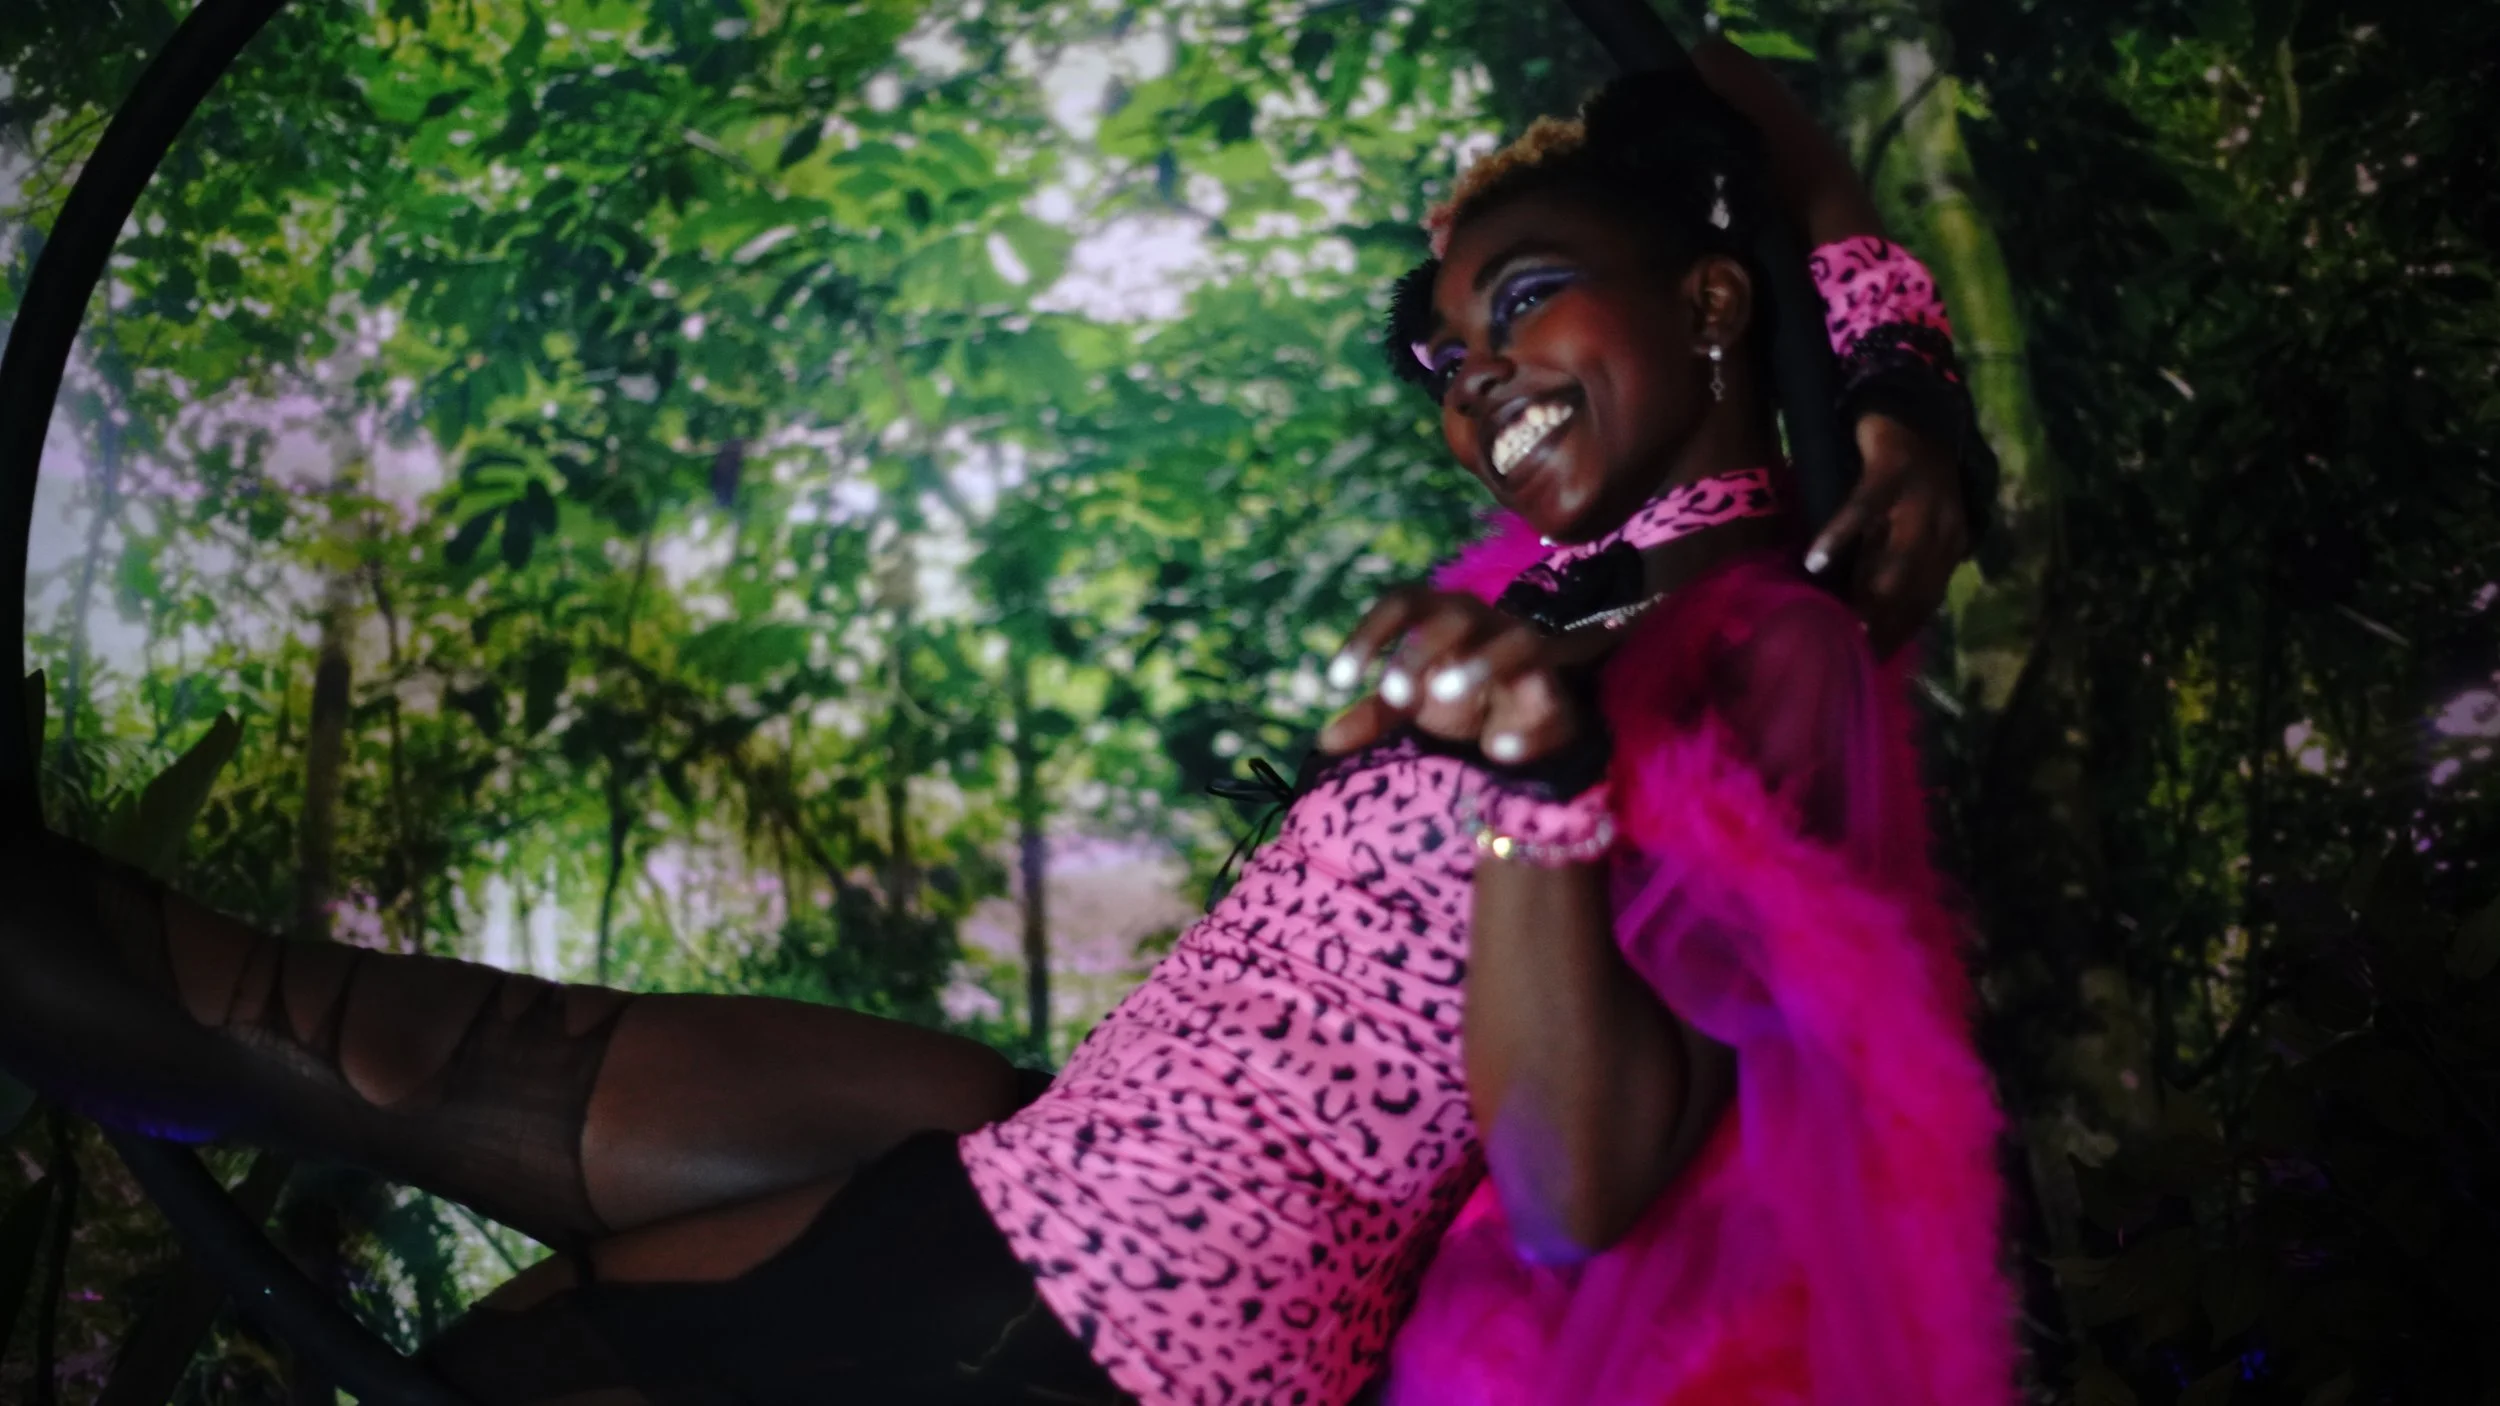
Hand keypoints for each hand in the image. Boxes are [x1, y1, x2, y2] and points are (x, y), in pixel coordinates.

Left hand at [1317, 587, 1583, 762]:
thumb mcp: (1413, 703)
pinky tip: (1497, 751)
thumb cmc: (1460, 694)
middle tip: (1393, 697)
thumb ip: (1373, 716)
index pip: (1403, 602)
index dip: (1369, 634)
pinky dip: (1525, 727)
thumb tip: (1327, 741)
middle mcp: (1489, 623)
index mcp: (1444, 616)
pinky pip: (1548, 701)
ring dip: (1479, 665)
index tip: (1337, 682)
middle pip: (1455, 616)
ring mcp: (1530, 652)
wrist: (1528, 714)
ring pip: (1516, 643)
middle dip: (1421, 652)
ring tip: (1443, 696)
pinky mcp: (1559, 694)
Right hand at [1804, 413, 1968, 656]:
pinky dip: (1840, 535)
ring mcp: (1920, 496)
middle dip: (1888, 623)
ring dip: (1872, 592)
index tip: (1872, 662)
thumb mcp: (1911, 523)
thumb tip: (1866, 608)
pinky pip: (1865, 508)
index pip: (1927, 599)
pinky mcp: (1892, 469)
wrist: (1912, 408)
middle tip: (1855, 654)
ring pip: (1898, 554)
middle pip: (1916, 586)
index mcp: (1949, 542)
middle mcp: (1943, 524)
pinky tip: (1816, 559)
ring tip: (1844, 623)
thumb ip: (1898, 560)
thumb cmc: (1904, 475)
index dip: (1902, 632)